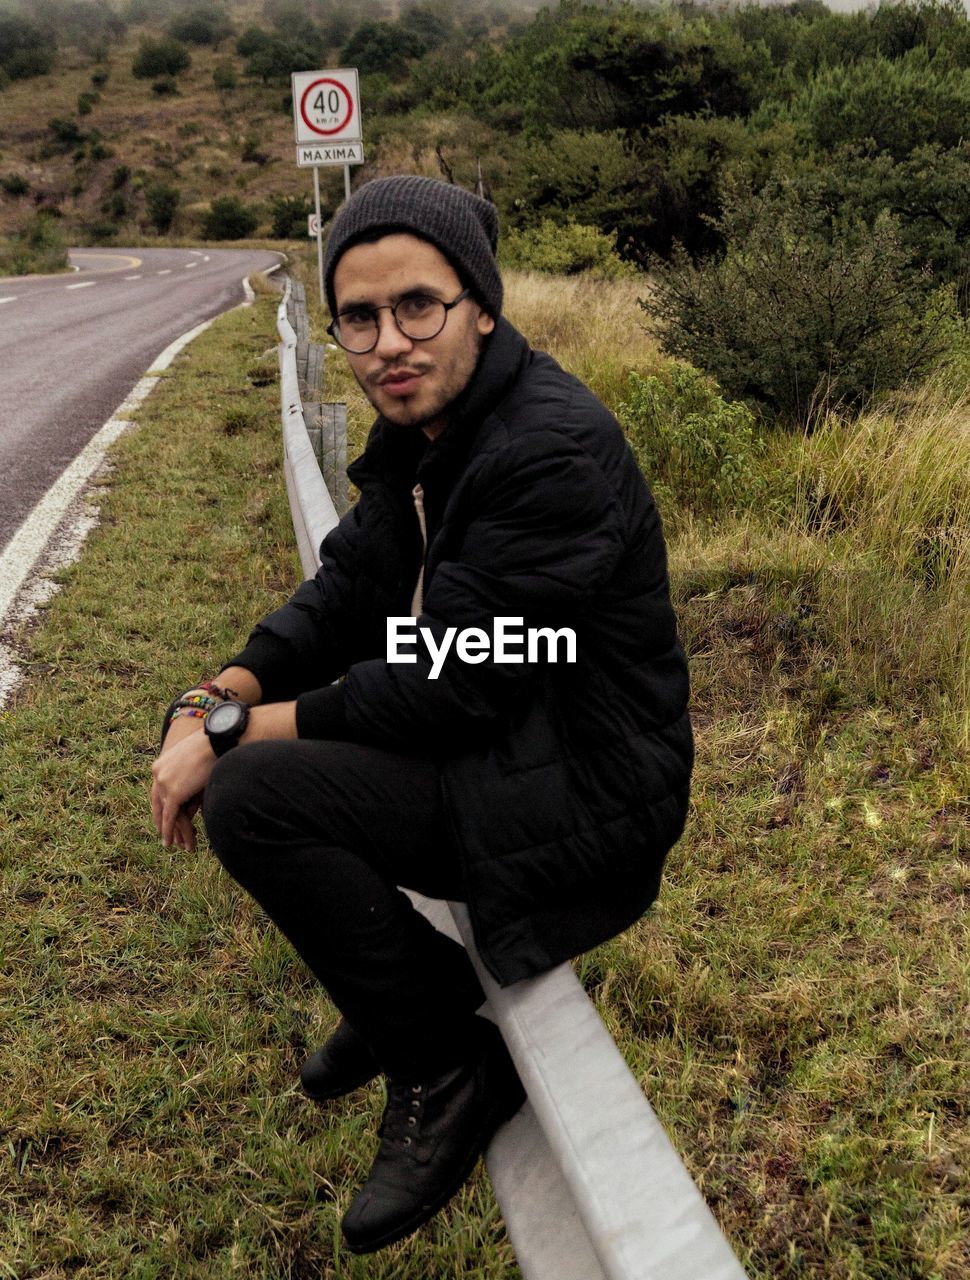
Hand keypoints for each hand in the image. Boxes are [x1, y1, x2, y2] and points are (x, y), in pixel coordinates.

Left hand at [151, 729, 217, 850]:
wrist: (216, 740)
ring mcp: (164, 783)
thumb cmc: (213, 746)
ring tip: (168, 843)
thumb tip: (196, 791)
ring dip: (166, 830)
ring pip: (164, 812)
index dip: (160, 804)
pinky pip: (170, 816)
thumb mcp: (196, 762)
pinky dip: (169, 831)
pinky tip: (169, 842)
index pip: (158, 789)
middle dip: (160, 819)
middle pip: (157, 802)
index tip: (163, 815)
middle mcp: (158, 773)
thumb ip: (191, 778)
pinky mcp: (173, 793)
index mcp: (162, 763)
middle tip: (162, 833)